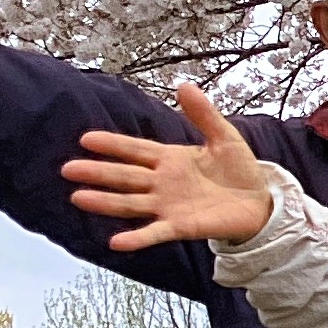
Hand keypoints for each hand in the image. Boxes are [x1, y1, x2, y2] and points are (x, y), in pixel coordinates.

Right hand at [61, 81, 275, 246]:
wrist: (260, 201)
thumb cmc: (239, 169)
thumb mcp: (224, 137)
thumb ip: (204, 115)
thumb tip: (185, 85)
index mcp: (169, 159)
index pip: (135, 150)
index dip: (113, 145)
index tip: (86, 139)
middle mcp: (162, 183)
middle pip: (125, 176)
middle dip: (98, 172)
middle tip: (68, 169)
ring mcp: (168, 205)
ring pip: (131, 203)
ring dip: (106, 202)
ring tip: (79, 198)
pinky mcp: (181, 227)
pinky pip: (155, 232)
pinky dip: (137, 237)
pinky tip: (116, 242)